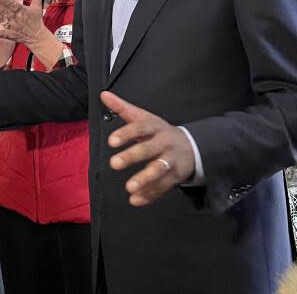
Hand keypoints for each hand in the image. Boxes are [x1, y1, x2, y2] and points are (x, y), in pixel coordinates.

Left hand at [0, 0, 48, 45]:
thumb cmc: (36, 21)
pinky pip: (4, 34)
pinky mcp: (11, 35)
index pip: (13, 5)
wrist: (38, 37)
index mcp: (22, 11)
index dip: (6, 1)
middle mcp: (17, 18)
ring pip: (3, 20)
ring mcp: (13, 27)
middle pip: (6, 11)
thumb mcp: (37, 7)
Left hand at [103, 91, 195, 206]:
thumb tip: (103, 95)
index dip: (126, 134)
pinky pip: (163, 187)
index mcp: (154, 127)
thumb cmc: (159, 131)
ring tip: (129, 188)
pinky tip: (135, 200)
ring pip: (158, 170)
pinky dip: (150, 195)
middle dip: (131, 157)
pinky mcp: (175, 176)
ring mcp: (170, 160)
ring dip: (144, 180)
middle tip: (113, 164)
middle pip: (147, 150)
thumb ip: (123, 108)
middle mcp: (164, 143)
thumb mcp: (144, 117)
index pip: (140, 128)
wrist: (193, 145)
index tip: (111, 142)